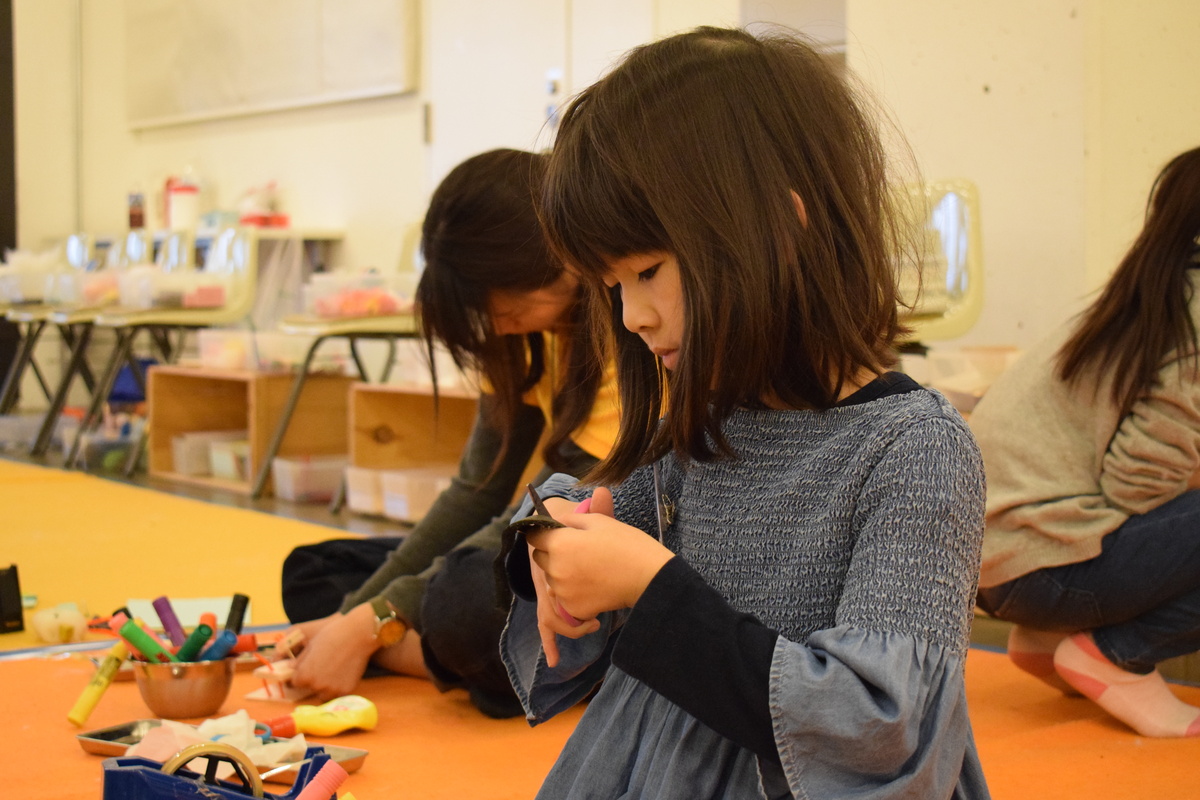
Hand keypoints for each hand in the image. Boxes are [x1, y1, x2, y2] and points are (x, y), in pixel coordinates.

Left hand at [289, 604, 387, 701]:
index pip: (295, 682)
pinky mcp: (346, 691)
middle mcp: (316, 686)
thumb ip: (300, 661)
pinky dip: (338, 687)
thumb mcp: (311, 645)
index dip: (299, 675)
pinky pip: (338, 693)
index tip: (306, 669)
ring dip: (324, 687)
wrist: (357, 635)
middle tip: (322, 667)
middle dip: (312, 680)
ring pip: (323, 694)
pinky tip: (343, 673)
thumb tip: (290, 669)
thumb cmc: (332, 635)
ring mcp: (332, 690)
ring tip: (332, 672)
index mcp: (304, 675)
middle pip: (309, 689)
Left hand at [528, 487, 672, 665]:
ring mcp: (563, 592)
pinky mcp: (574, 610)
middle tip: (578, 552)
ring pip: (553, 580)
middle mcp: (555, 569)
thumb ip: (572, 519)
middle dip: (553, 554)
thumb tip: (558, 521)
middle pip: (541, 559)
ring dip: (564, 575)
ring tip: (590, 570)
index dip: (543, 532)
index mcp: (559, 543)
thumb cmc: (627, 544)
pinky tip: (595, 587)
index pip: (534, 535)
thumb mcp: (600, 522)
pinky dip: (576, 595)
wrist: (649, 578)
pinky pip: (566, 600)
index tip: (555, 533)